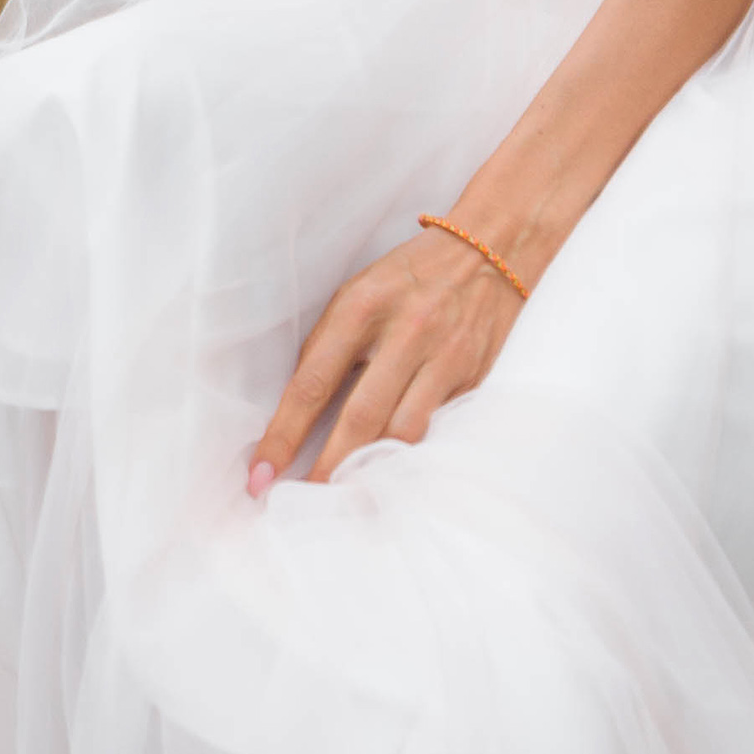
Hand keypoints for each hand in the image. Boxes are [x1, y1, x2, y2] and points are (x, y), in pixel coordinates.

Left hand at [248, 224, 522, 491]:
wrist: (491, 249)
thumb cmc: (410, 275)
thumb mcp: (359, 294)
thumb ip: (329, 345)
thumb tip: (297, 411)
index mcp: (362, 307)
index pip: (313, 383)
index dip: (284, 434)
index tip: (261, 474)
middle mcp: (405, 332)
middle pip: (360, 419)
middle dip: (326, 469)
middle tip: (300, 505)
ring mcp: (444, 356)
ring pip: (403, 432)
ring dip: (371, 472)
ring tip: (344, 499)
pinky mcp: (474, 376)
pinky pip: (438, 428)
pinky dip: (411, 455)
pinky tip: (392, 475)